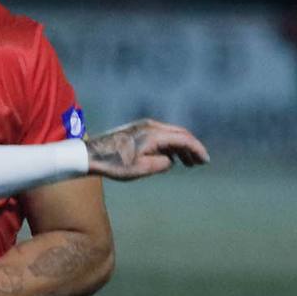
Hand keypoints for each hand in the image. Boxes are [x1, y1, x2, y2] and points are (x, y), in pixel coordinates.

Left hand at [82, 118, 208, 179]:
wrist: (91, 155)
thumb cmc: (114, 164)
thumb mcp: (140, 169)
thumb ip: (161, 164)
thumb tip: (170, 160)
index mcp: (154, 134)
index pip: (183, 139)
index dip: (197, 149)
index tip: (205, 160)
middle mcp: (151, 126)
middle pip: (179, 134)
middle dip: (192, 148)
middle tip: (201, 162)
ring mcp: (144, 127)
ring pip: (170, 135)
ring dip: (181, 148)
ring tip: (188, 164)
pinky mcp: (138, 131)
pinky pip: (161, 136)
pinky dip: (170, 146)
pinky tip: (171, 159)